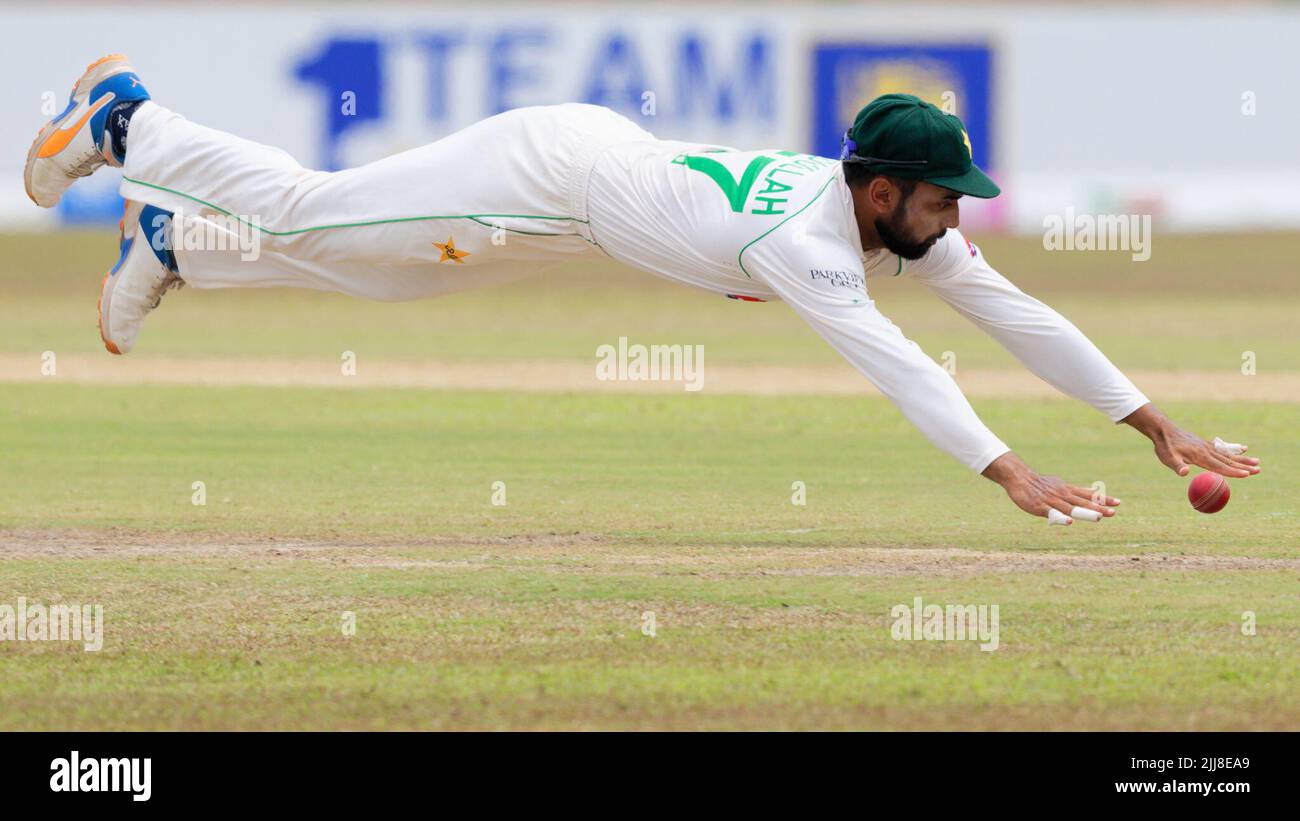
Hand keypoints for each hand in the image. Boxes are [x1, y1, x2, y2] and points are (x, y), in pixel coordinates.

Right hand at [982, 452, 1119, 520]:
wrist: (1018, 478)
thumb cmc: (1040, 483)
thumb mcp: (1061, 484)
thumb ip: (1077, 491)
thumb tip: (1094, 492)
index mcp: (1068, 490)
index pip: (1088, 495)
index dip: (1103, 499)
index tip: (1118, 503)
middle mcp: (1063, 495)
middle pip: (1083, 503)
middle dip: (1099, 508)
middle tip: (1114, 513)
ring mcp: (1052, 501)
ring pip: (1071, 508)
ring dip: (1085, 513)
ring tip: (1099, 518)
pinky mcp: (1040, 507)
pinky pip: (1053, 514)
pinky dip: (1062, 518)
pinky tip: (1070, 523)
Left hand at [1122, 403, 1260, 478]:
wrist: (1163, 430)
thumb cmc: (1164, 447)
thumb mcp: (1168, 458)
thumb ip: (1177, 466)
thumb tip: (1184, 473)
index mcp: (1200, 456)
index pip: (1220, 466)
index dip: (1234, 472)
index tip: (1247, 475)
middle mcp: (1207, 451)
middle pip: (1228, 461)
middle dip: (1244, 466)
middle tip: (1259, 470)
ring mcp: (1207, 446)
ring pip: (1228, 454)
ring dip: (1242, 459)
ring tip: (1257, 462)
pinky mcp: (1205, 444)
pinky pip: (1223, 448)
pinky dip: (1234, 449)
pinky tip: (1243, 448)